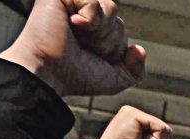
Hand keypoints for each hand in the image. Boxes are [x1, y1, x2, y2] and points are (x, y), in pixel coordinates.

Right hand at [0, 0, 145, 97]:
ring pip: (109, 7)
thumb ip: (134, 70)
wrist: (49, 72)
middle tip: (84, 48)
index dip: (115, 47)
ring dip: (100, 29)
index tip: (93, 57)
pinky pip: (93, 0)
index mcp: (92, 30)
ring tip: (79, 36)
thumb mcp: (114, 80)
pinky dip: (90, 17)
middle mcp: (81, 14)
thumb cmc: (76, 77)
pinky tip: (73, 24)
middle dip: (108, 39)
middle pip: (116, 17)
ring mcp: (71, 3)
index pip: (120, 28)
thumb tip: (139, 49)